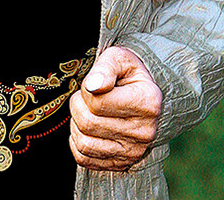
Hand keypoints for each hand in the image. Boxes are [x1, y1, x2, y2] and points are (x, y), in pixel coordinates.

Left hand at [69, 46, 161, 171]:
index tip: (92, 84)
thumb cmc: (127, 74)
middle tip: (84, 97)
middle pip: (88, 123)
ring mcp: (133, 151)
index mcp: (147, 102)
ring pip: (84, 143)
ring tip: (86, 112)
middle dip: (77, 106)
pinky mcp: (121, 164)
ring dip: (76, 125)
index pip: (98, 102)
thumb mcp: (119, 59)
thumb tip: (92, 86)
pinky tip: (87, 129)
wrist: (142, 95)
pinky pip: (84, 158)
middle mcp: (144, 131)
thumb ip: (105, 68)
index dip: (85, 90)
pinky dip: (77, 143)